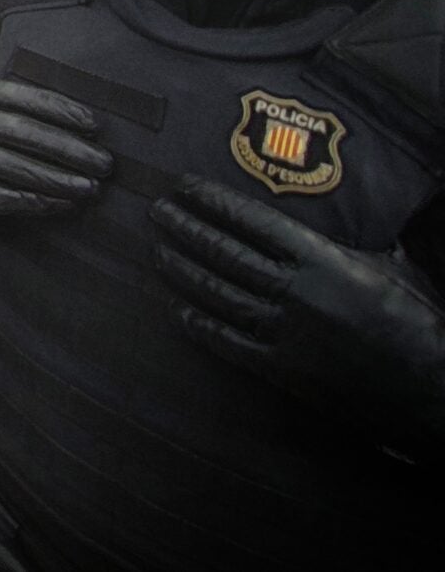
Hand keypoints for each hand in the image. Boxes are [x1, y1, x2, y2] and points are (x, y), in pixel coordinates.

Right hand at [0, 77, 109, 215]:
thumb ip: (16, 103)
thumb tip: (81, 122)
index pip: (20, 98)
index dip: (60, 111)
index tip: (93, 125)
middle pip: (22, 134)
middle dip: (69, 149)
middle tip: (104, 163)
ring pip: (16, 168)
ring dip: (60, 179)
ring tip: (91, 186)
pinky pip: (5, 197)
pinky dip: (37, 201)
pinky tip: (62, 202)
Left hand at [154, 179, 444, 454]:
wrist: (435, 389)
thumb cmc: (423, 322)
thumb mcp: (396, 268)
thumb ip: (363, 241)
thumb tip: (364, 209)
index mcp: (324, 260)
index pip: (254, 222)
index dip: (214, 202)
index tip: (184, 185)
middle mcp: (298, 292)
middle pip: (226, 253)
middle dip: (187, 228)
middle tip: (157, 210)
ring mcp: (287, 333)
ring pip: (220, 294)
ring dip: (184, 271)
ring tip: (158, 251)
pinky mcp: (284, 370)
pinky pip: (230, 343)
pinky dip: (201, 326)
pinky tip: (179, 311)